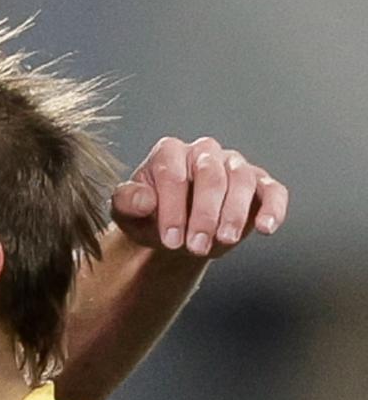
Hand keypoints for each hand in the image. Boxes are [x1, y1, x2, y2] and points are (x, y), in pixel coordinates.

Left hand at [111, 136, 288, 256]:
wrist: (173, 232)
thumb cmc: (148, 217)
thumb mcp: (126, 213)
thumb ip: (128, 203)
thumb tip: (145, 201)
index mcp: (169, 153)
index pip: (172, 174)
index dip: (172, 209)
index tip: (170, 239)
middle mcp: (204, 152)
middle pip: (210, 175)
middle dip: (203, 214)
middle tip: (195, 247)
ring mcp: (233, 165)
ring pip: (241, 179)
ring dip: (233, 212)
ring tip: (223, 240)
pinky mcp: (259, 184)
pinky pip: (273, 190)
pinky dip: (273, 208)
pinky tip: (265, 228)